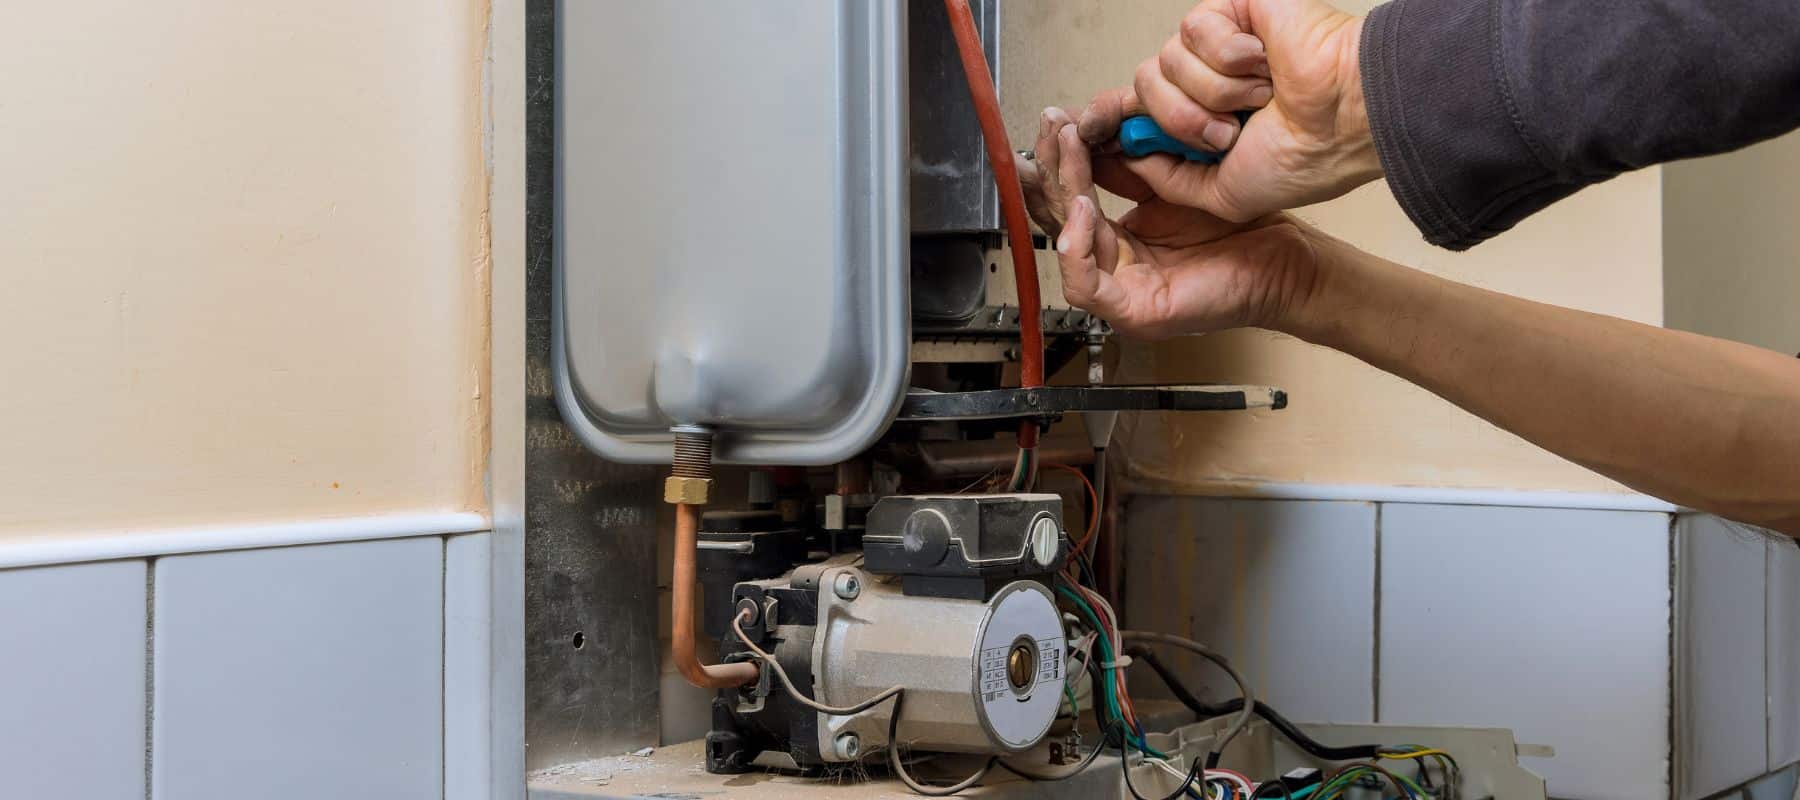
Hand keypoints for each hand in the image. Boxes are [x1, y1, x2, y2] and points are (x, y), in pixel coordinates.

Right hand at [1017, 115, 1321, 339]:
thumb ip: (1134, 166)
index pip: (1070, 200)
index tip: (1057, 121)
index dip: (1059, 161)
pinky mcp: (1134, 313)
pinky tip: (1084, 208)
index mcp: (1121, 242)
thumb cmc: (1243, 229)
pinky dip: (1078, 247)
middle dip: (1052, 168)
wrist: (1284, 262)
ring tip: (1070, 152)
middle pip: (1059, 219)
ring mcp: (1121, 293)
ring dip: (1060, 194)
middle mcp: (1115, 268)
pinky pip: (1084, 285)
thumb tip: (1095, 132)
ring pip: (1065, 247)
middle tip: (1053, 127)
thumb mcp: (1176, 183)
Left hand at [1077, 0, 1379, 221]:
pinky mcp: (1229, 12)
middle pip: (1141, 90)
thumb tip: (1128, 157)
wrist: (1345, 120)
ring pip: (1163, 65)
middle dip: (1181, 122)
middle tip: (1229, 133)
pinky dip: (1230, 56)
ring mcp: (1215, 47)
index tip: (1085, 132)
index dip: (1107, 121)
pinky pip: (1193, 31)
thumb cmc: (1304, 158)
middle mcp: (1203, 83)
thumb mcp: (1221, 195)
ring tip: (1258, 98)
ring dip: (1212, 94)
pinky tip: (1263, 63)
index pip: (1135, 113)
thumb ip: (1168, 180)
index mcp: (1199, 123)